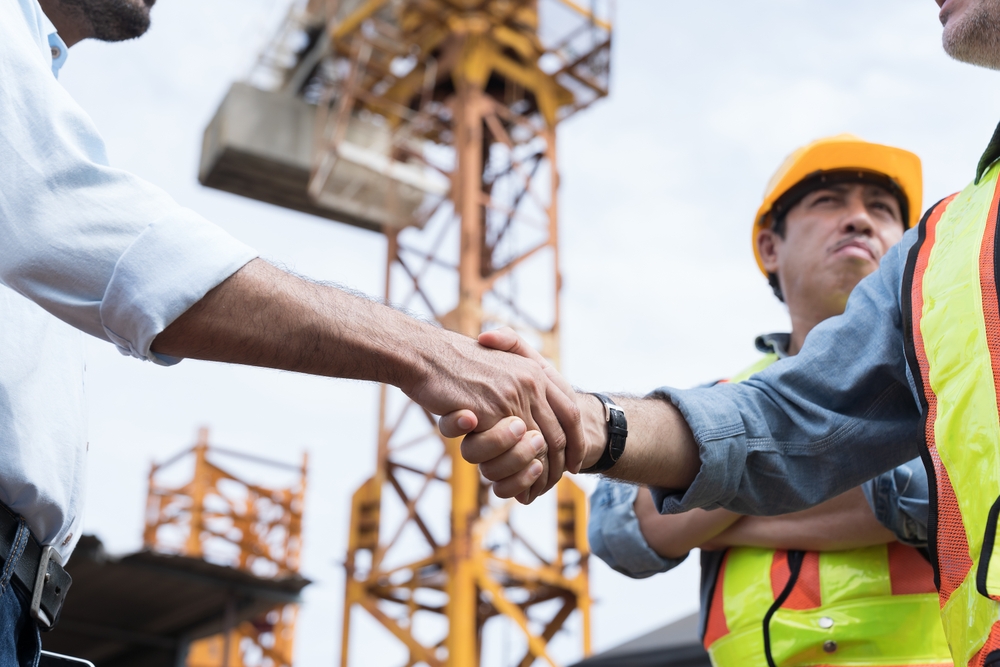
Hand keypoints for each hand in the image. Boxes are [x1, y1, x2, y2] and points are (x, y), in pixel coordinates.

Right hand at [405, 328, 582, 492]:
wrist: (428, 355)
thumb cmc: (457, 360)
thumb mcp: (498, 361)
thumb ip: (519, 381)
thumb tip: (531, 417)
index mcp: (536, 370)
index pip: (570, 411)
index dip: (577, 440)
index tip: (575, 462)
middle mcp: (530, 383)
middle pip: (559, 433)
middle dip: (560, 463)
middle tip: (556, 482)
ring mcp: (511, 398)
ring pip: (537, 446)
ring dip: (536, 470)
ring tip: (537, 484)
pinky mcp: (489, 414)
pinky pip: (510, 450)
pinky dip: (516, 472)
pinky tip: (516, 480)